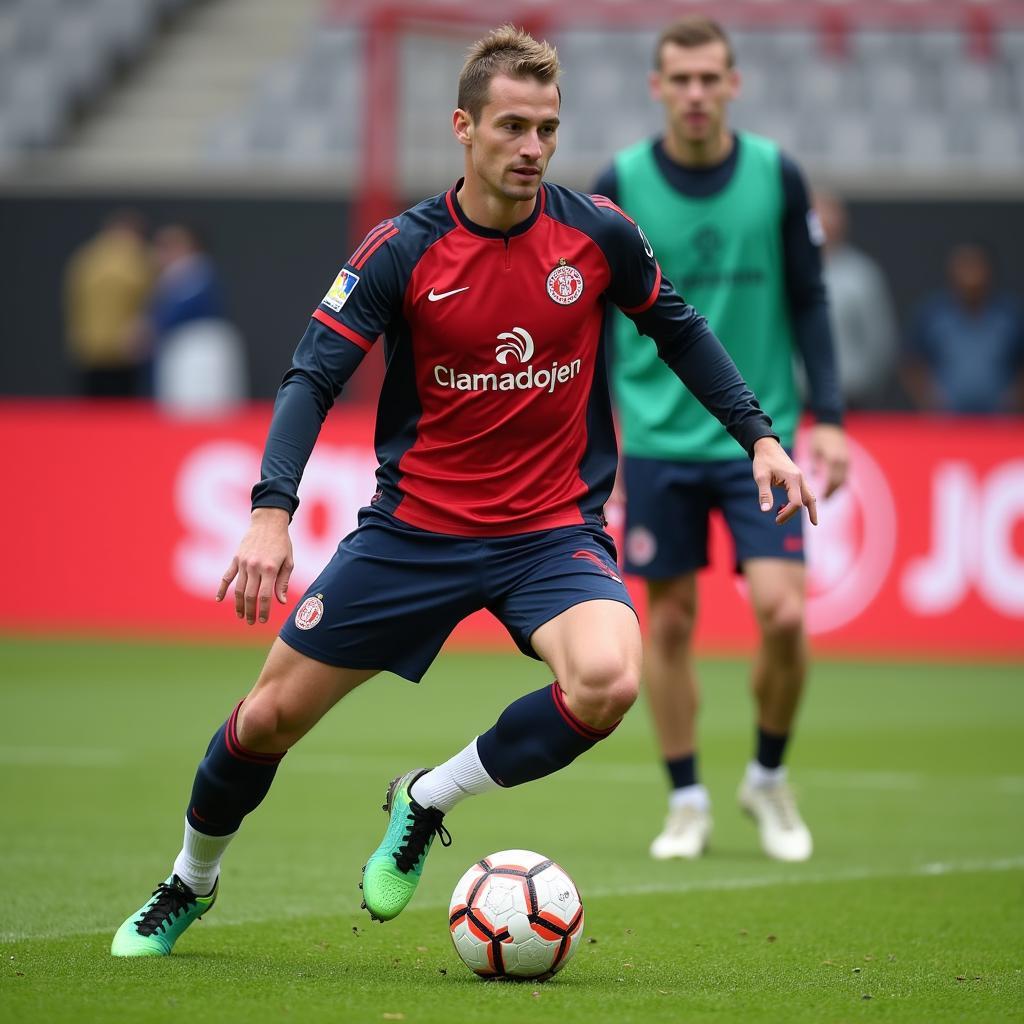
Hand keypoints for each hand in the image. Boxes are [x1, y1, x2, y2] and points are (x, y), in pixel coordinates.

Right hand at [216, 507, 293, 624]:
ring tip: (240, 615)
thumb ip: (283, 582)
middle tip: (251, 622)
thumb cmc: (282, 543)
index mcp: (269, 568)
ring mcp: (243, 563)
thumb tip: (281, 602)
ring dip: (238, 604)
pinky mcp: (236, 559)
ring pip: (238, 589)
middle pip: (249, 595)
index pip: (265, 595)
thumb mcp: (288, 561)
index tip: (263, 620)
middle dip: (250, 611)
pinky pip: (226, 576)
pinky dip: (221, 588)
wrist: (268, 522)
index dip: (264, 610)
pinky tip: (218, 599)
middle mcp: (254, 567)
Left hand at [751, 437, 817, 525]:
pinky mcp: (798, 478)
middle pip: (807, 501)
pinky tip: (786, 506)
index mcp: (793, 479)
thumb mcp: (760, 477)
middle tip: (778, 520)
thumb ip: (764, 494)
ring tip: (788, 517)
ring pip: (809, 497)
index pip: (796, 502)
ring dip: (804, 509)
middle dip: (794, 513)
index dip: (787, 514)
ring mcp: (801, 478)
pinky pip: (804, 493)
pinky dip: (800, 502)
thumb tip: (766, 511)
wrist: (767, 447)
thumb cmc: (763, 461)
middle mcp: (801, 479)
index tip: (776, 519)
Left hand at [809, 423, 848, 499]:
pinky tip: (833, 487)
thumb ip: (814, 464)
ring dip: (836, 489)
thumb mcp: (813, 450)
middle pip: (839, 482)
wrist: (830, 424)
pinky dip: (839, 482)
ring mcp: (846, 460)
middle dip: (832, 492)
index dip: (827, 491)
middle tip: (824, 501)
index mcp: (832, 459)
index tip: (821, 499)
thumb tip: (813, 476)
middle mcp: (841, 461)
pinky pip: (844, 474)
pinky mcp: (847, 458)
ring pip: (843, 479)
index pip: (832, 480)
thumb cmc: (818, 436)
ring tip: (828, 496)